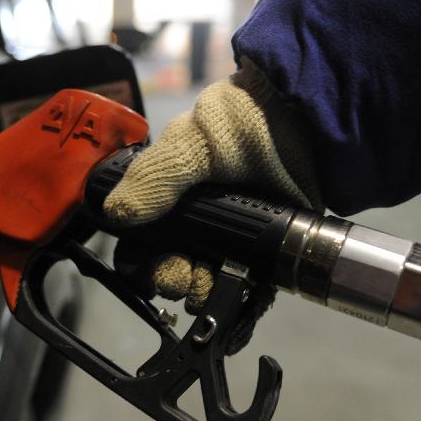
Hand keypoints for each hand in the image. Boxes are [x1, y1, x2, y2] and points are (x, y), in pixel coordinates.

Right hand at [104, 59, 322, 352]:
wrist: (305, 122)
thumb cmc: (242, 124)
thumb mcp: (188, 143)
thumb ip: (153, 179)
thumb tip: (115, 212)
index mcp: (171, 198)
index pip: (142, 241)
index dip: (141, 260)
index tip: (147, 268)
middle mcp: (198, 223)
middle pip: (171, 268)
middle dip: (171, 279)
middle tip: (182, 276)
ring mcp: (233, 240)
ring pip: (205, 282)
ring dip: (200, 291)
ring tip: (207, 283)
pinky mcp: (265, 254)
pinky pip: (245, 288)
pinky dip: (237, 298)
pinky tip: (233, 297)